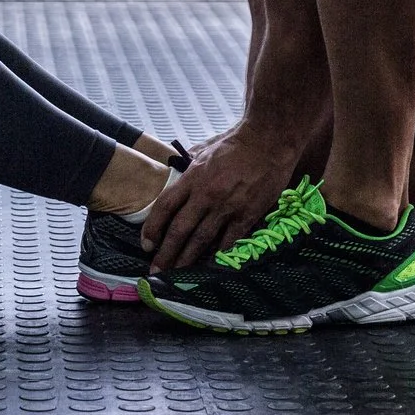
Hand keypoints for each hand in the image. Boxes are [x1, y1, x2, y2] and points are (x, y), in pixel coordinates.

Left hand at [142, 121, 304, 271]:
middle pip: (179, 230)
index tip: (146, 243)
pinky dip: (218, 255)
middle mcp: (205, 195)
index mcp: (192, 177)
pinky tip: (209, 266)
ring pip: (201, 240)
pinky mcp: (247, 215)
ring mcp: (227, 207)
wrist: (268, 141)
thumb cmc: (236, 142)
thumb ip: (189, 162)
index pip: (165, 207)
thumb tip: (175, 169)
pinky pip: (229, 241)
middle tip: (156, 270)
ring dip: (187, 259)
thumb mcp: (205, 148)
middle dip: (166, 253)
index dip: (152, 228)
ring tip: (177, 273)